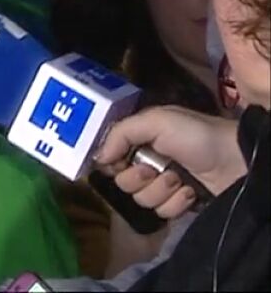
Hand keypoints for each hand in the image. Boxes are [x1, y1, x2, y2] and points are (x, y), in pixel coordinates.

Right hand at [95, 106, 245, 218]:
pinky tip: (191, 192)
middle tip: (157, 168)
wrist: (236, 162)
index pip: (110, 158)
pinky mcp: (178, 204)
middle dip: (138, 178)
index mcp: (140, 139)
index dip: (112, 163)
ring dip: (160, 190)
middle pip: (122, 182)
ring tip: (180, 179)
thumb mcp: (156, 121)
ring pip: (141, 200)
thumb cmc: (196, 135)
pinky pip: (163, 212)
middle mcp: (148, 162)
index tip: (118, 163)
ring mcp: (164, 185)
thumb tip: (98, 158)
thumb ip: (121, 133)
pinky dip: (177, 202)